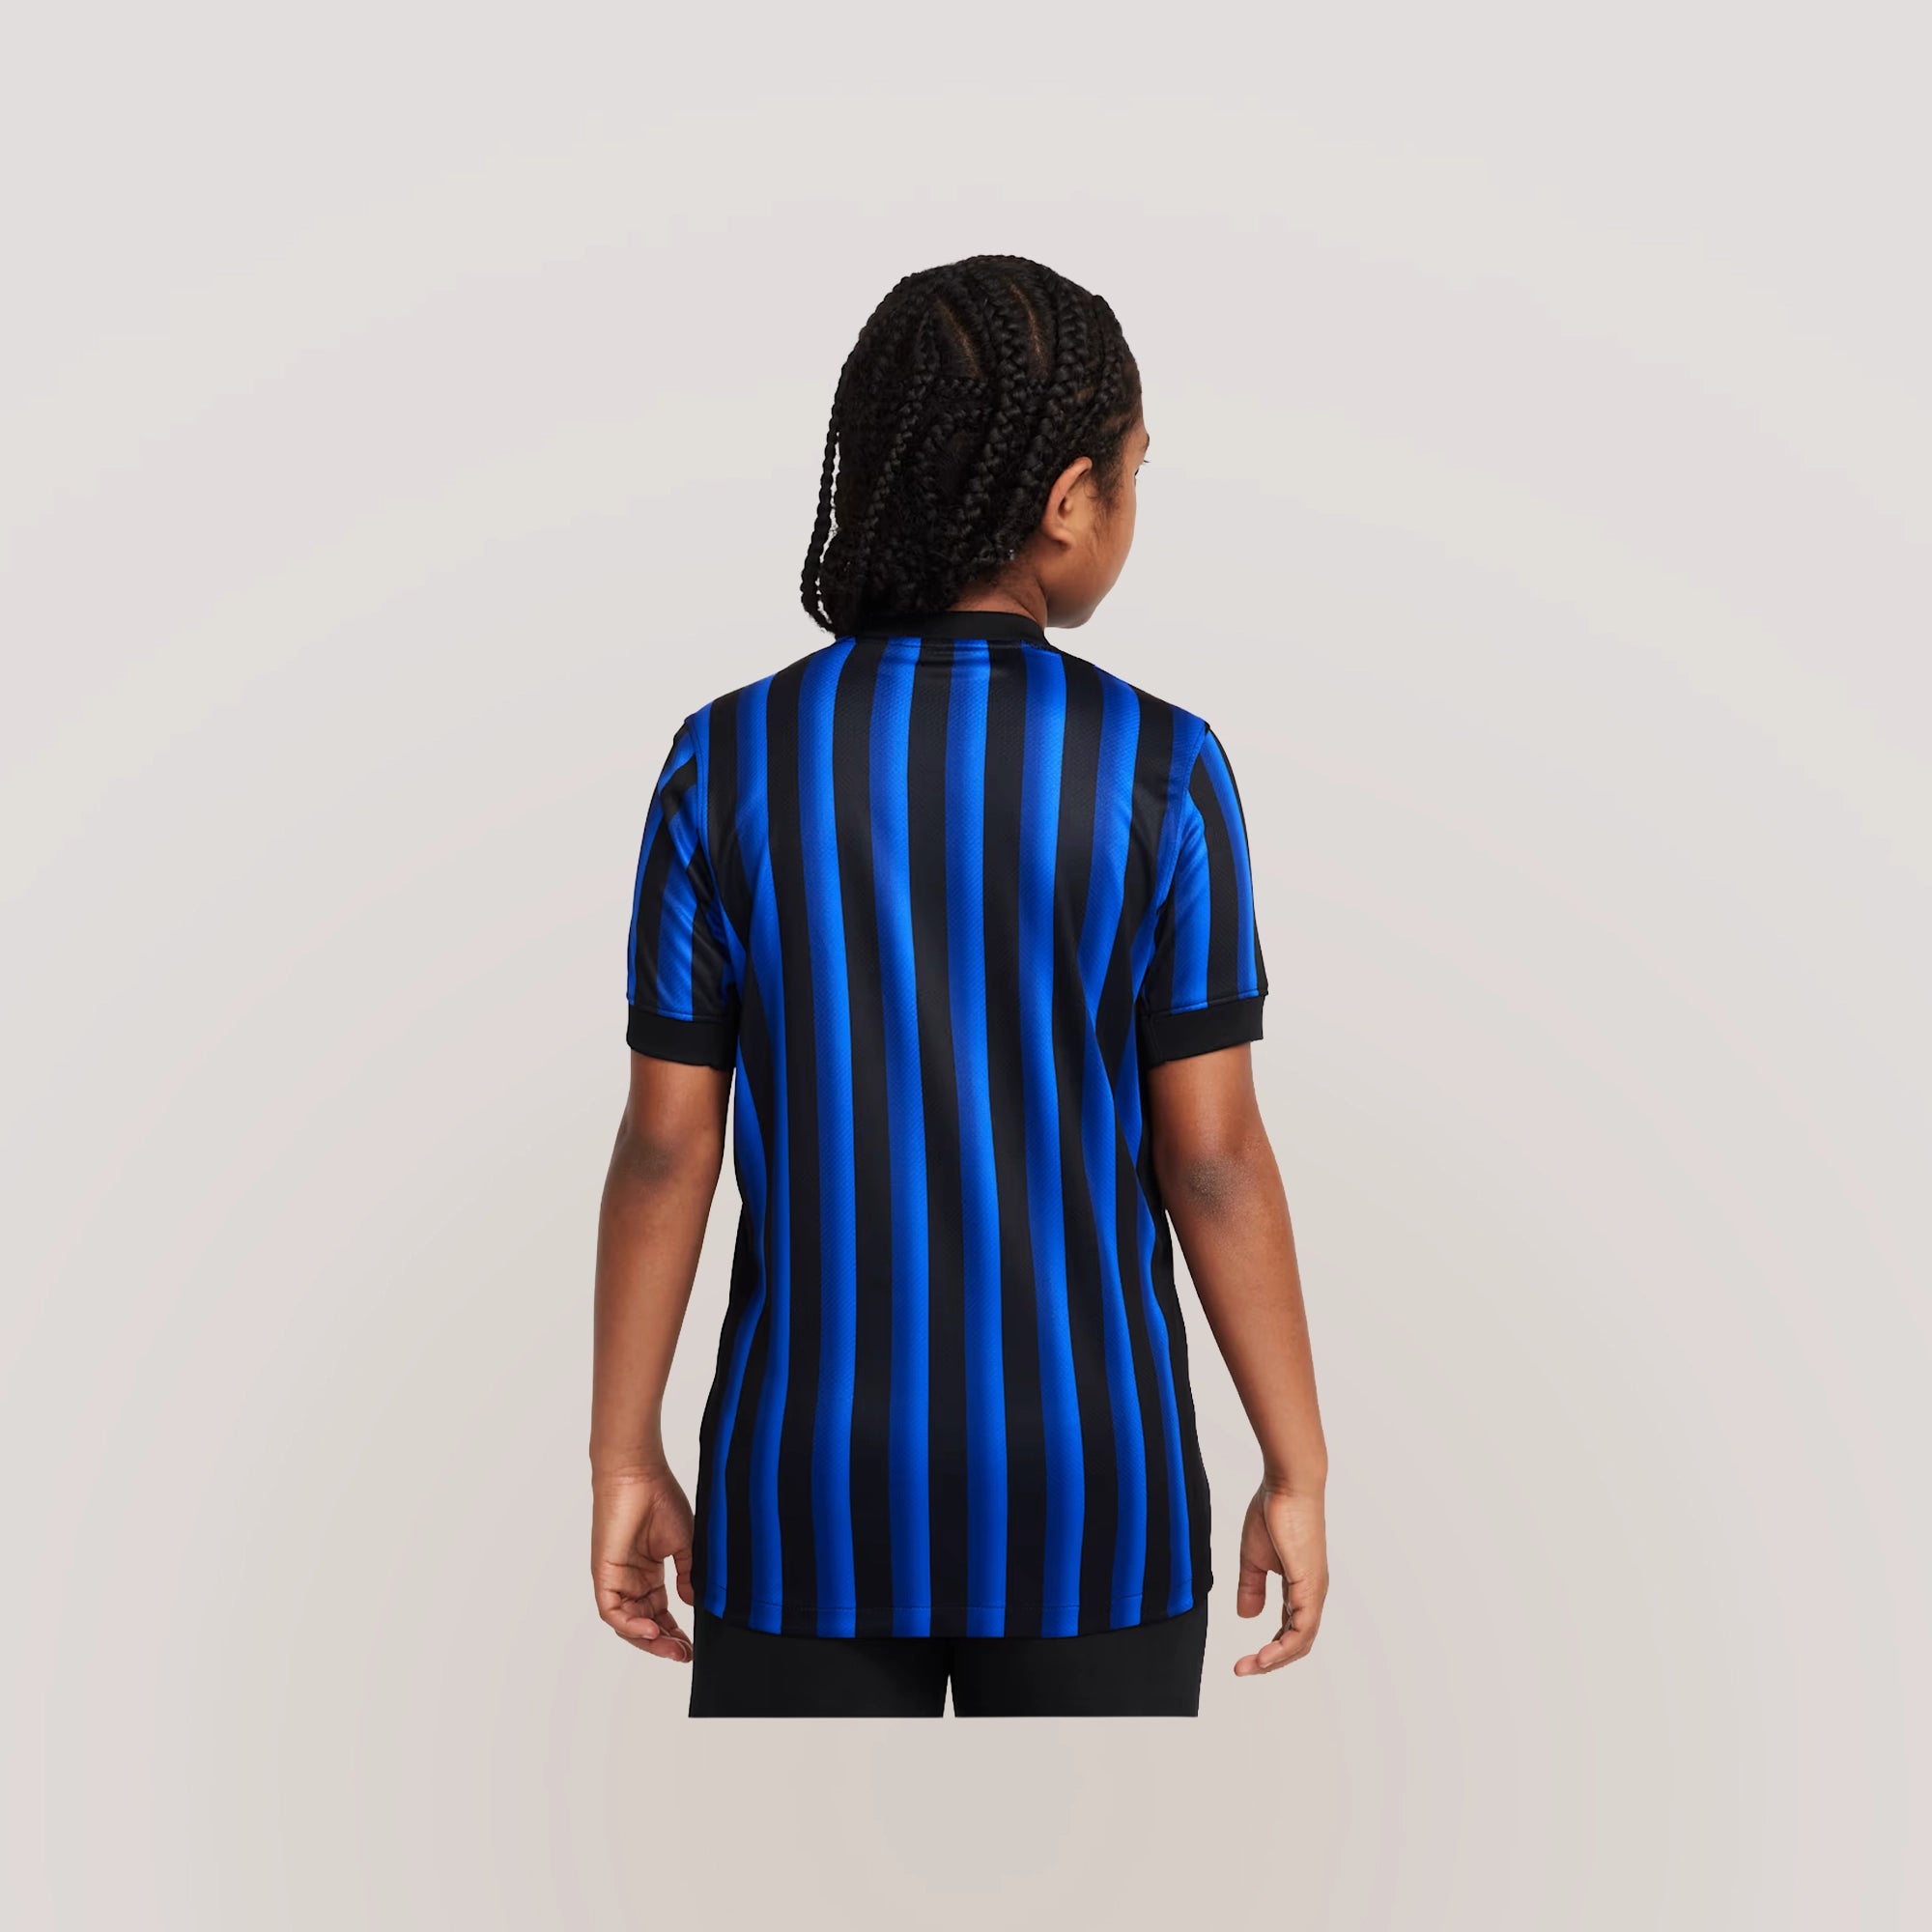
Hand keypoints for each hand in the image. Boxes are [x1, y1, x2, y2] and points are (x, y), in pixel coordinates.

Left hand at [591, 1466, 695, 1661]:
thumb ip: (688, 1575)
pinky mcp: (604, 1575)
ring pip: (627, 1624)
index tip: (692, 1645)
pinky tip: (651, 1629)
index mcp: (649, 1573)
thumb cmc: (660, 1499)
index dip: (675, 1632)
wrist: (639, 1475)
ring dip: (648, 1639)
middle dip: (664, 1643)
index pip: (660, 1613)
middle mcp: (631, 1580)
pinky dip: (629, 1625)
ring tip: (672, 1647)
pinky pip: (612, 1611)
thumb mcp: (684, 1544)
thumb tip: (692, 1602)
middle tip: (683, 1655)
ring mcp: (616, 1579)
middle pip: (644, 1624)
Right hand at [1234, 1483, 1327, 1675]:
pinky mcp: (1310, 1586)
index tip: (1244, 1659)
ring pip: (1301, 1641)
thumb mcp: (1253, 1557)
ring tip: (1250, 1667)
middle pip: (1297, 1642)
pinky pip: (1302, 1628)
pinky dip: (1283, 1646)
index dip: (1268, 1647)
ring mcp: (1313, 1591)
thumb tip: (1248, 1616)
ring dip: (1275, 1659)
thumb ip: (1251, 1586)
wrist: (1288, 1485)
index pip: (1288, 1629)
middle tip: (1243, 1669)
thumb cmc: (1274, 1511)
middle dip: (1270, 1660)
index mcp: (1298, 1586)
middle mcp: (1310, 1593)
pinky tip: (1264, 1655)